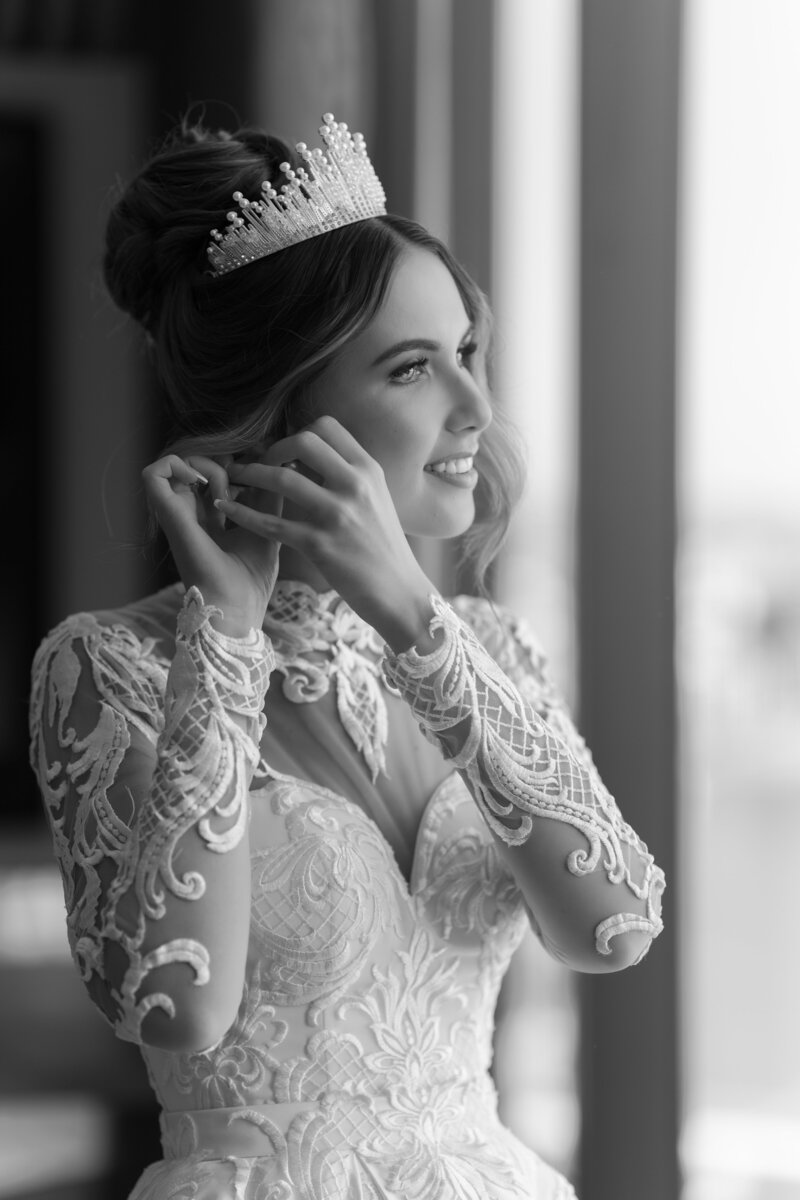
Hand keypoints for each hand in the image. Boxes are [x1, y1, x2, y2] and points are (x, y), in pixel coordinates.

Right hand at [141, 452, 281, 633]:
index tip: (254, 479)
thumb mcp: (268, 527)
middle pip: (194, 467)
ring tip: (225, 492)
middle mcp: (190, 516)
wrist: (237, 608)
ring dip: (203, 466)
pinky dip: (174, 465)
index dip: (231, 468)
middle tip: (240, 488)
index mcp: (210, 520)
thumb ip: (267, 496)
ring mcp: (177, 515)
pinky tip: (201, 483)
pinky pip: (152, 474)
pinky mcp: (168, 517)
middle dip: (220, 465)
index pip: (210, 477)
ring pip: (176, 464)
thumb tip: (273, 461)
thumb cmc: (252, 579)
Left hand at [215, 416, 434, 646]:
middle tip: (259, 463)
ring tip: (236, 480)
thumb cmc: (384, 546)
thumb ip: (347, 475)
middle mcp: (355, 486)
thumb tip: (310, 456)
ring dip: (251, 475)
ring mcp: (337, 515)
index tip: (285, 451)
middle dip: (273, 448)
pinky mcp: (319, 545)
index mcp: (369, 470)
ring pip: (281, 479)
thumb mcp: (376, 499)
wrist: (400, 591)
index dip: (298, 433)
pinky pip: (271, 523)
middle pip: (304, 441)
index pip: (327, 427)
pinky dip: (243, 514)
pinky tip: (226, 510)